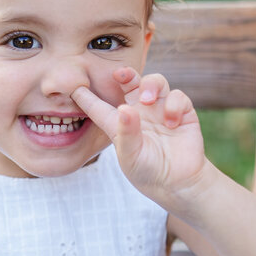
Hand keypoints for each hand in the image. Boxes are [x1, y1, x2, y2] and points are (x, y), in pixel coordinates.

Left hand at [72, 68, 207, 210]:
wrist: (178, 183)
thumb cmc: (147, 172)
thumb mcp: (130, 156)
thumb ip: (126, 133)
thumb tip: (124, 108)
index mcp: (119, 124)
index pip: (98, 107)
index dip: (85, 97)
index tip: (73, 86)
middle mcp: (139, 112)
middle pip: (130, 82)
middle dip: (126, 73)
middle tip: (120, 74)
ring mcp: (160, 110)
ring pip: (155, 82)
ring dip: (151, 85)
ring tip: (147, 101)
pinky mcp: (182, 113)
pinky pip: (177, 96)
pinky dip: (174, 105)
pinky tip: (171, 123)